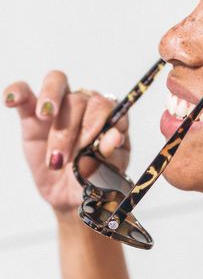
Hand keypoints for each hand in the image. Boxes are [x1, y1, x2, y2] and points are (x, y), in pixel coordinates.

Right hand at [4, 70, 129, 214]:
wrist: (72, 195)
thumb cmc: (95, 180)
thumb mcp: (107, 174)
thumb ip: (111, 155)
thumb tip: (114, 137)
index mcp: (110, 118)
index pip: (106, 106)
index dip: (97, 122)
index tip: (89, 144)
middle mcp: (88, 107)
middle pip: (80, 99)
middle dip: (70, 130)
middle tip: (64, 157)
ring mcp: (61, 108)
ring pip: (57, 83)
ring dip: (51, 98)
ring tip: (44, 117)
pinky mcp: (33, 115)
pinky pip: (24, 92)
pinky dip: (17, 92)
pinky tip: (12, 100)